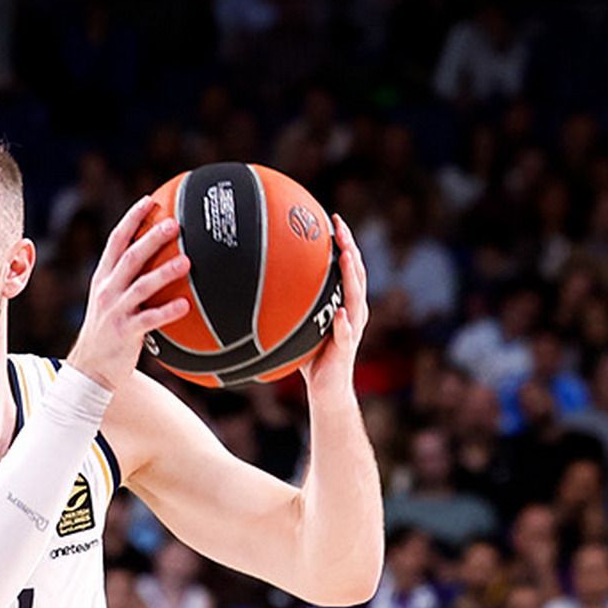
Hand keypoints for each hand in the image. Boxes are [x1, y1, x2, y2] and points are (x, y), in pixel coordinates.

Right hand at [65, 196, 191, 390]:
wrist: (89, 368)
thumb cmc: (108, 331)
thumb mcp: (110, 299)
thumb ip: (128, 279)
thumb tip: (159, 258)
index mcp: (103, 278)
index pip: (116, 241)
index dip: (132, 219)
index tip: (149, 201)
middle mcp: (107, 290)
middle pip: (129, 257)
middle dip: (151, 238)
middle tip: (174, 223)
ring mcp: (115, 311)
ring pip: (140, 286)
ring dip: (164, 272)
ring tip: (186, 261)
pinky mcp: (124, 333)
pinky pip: (149, 320)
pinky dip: (167, 311)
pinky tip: (185, 305)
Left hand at [300, 215, 369, 396]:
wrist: (326, 389)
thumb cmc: (309, 356)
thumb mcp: (295, 324)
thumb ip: (285, 306)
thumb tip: (252, 285)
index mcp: (343, 302)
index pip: (346, 266)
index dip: (343, 242)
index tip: (332, 219)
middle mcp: (353, 310)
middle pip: (356, 274)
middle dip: (350, 249)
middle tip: (340, 227)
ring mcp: (352, 328)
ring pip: (356, 298)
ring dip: (351, 278)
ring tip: (346, 258)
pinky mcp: (346, 349)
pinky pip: (345, 335)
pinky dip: (344, 324)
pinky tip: (340, 314)